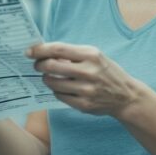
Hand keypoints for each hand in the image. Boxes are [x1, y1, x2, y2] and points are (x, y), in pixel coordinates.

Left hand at [28, 42, 146, 117]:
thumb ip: (72, 54)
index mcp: (91, 55)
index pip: (58, 49)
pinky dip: (56, 91)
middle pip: (51, 66)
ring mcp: (86, 90)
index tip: (29, 51)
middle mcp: (89, 72)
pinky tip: (61, 88)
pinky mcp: (84, 104)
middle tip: (37, 65)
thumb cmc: (106, 72)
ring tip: (49, 77)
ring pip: (53, 83)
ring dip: (46, 79)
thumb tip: (44, 52)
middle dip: (39, 65)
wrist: (127, 96)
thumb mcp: (95, 56)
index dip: (40, 50)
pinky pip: (59, 96)